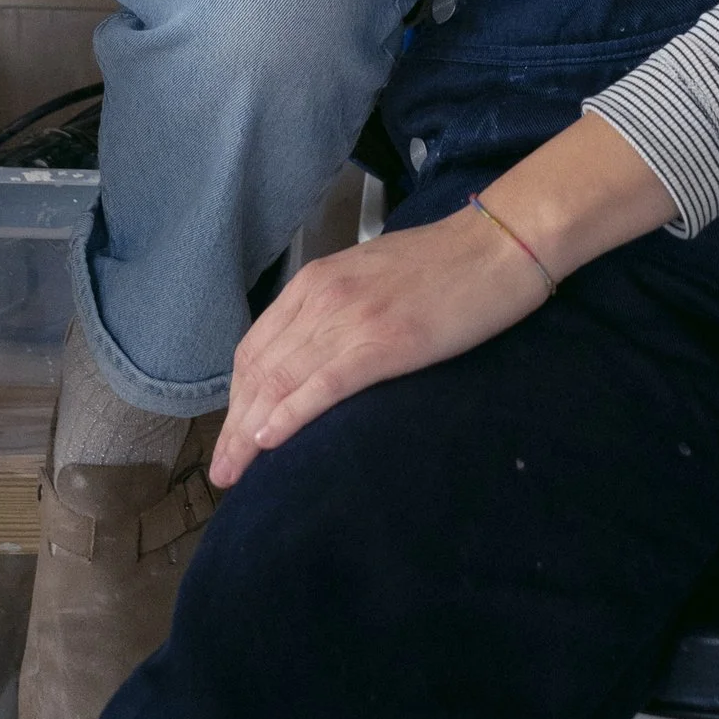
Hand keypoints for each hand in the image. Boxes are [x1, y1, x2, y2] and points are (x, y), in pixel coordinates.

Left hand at [210, 201, 548, 489]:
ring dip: (249, 433)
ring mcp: (349, 320)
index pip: (257, 347)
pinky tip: (270, 442)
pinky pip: (323, 385)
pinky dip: (290, 415)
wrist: (496, 245)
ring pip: (281, 382)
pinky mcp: (382, 343)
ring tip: (232, 473)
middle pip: (259, 371)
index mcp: (316, 281)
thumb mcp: (370, 276)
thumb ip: (335, 307)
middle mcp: (321, 298)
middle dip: (234, 426)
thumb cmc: (443, 262)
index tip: (231, 435)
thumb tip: (312, 352)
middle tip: (222, 471)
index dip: (236, 397)